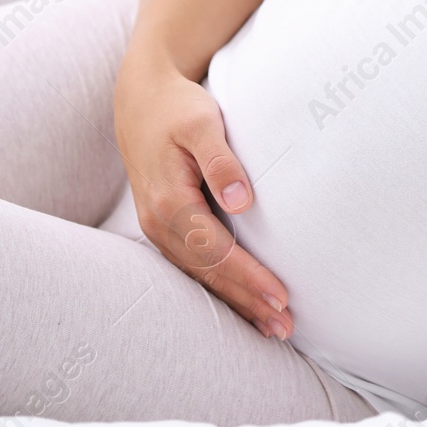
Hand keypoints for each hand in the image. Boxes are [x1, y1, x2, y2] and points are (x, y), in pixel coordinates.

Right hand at [112, 46, 292, 340]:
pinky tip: (243, 303)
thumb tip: (240, 201)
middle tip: (285, 326)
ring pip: (199, 275)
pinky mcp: (164, 227)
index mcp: (170, 202)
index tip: (282, 296)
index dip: (250, 277)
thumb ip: (221, 161)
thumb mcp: (202, 123)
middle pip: (209, 272)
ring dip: (236, 302)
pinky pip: (193, 266)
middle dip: (247, 301)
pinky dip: (219, 287)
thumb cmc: (178, 108)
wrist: (141, 99)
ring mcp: (158, 228)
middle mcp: (159, 222)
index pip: (217, 251)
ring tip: (272, 327)